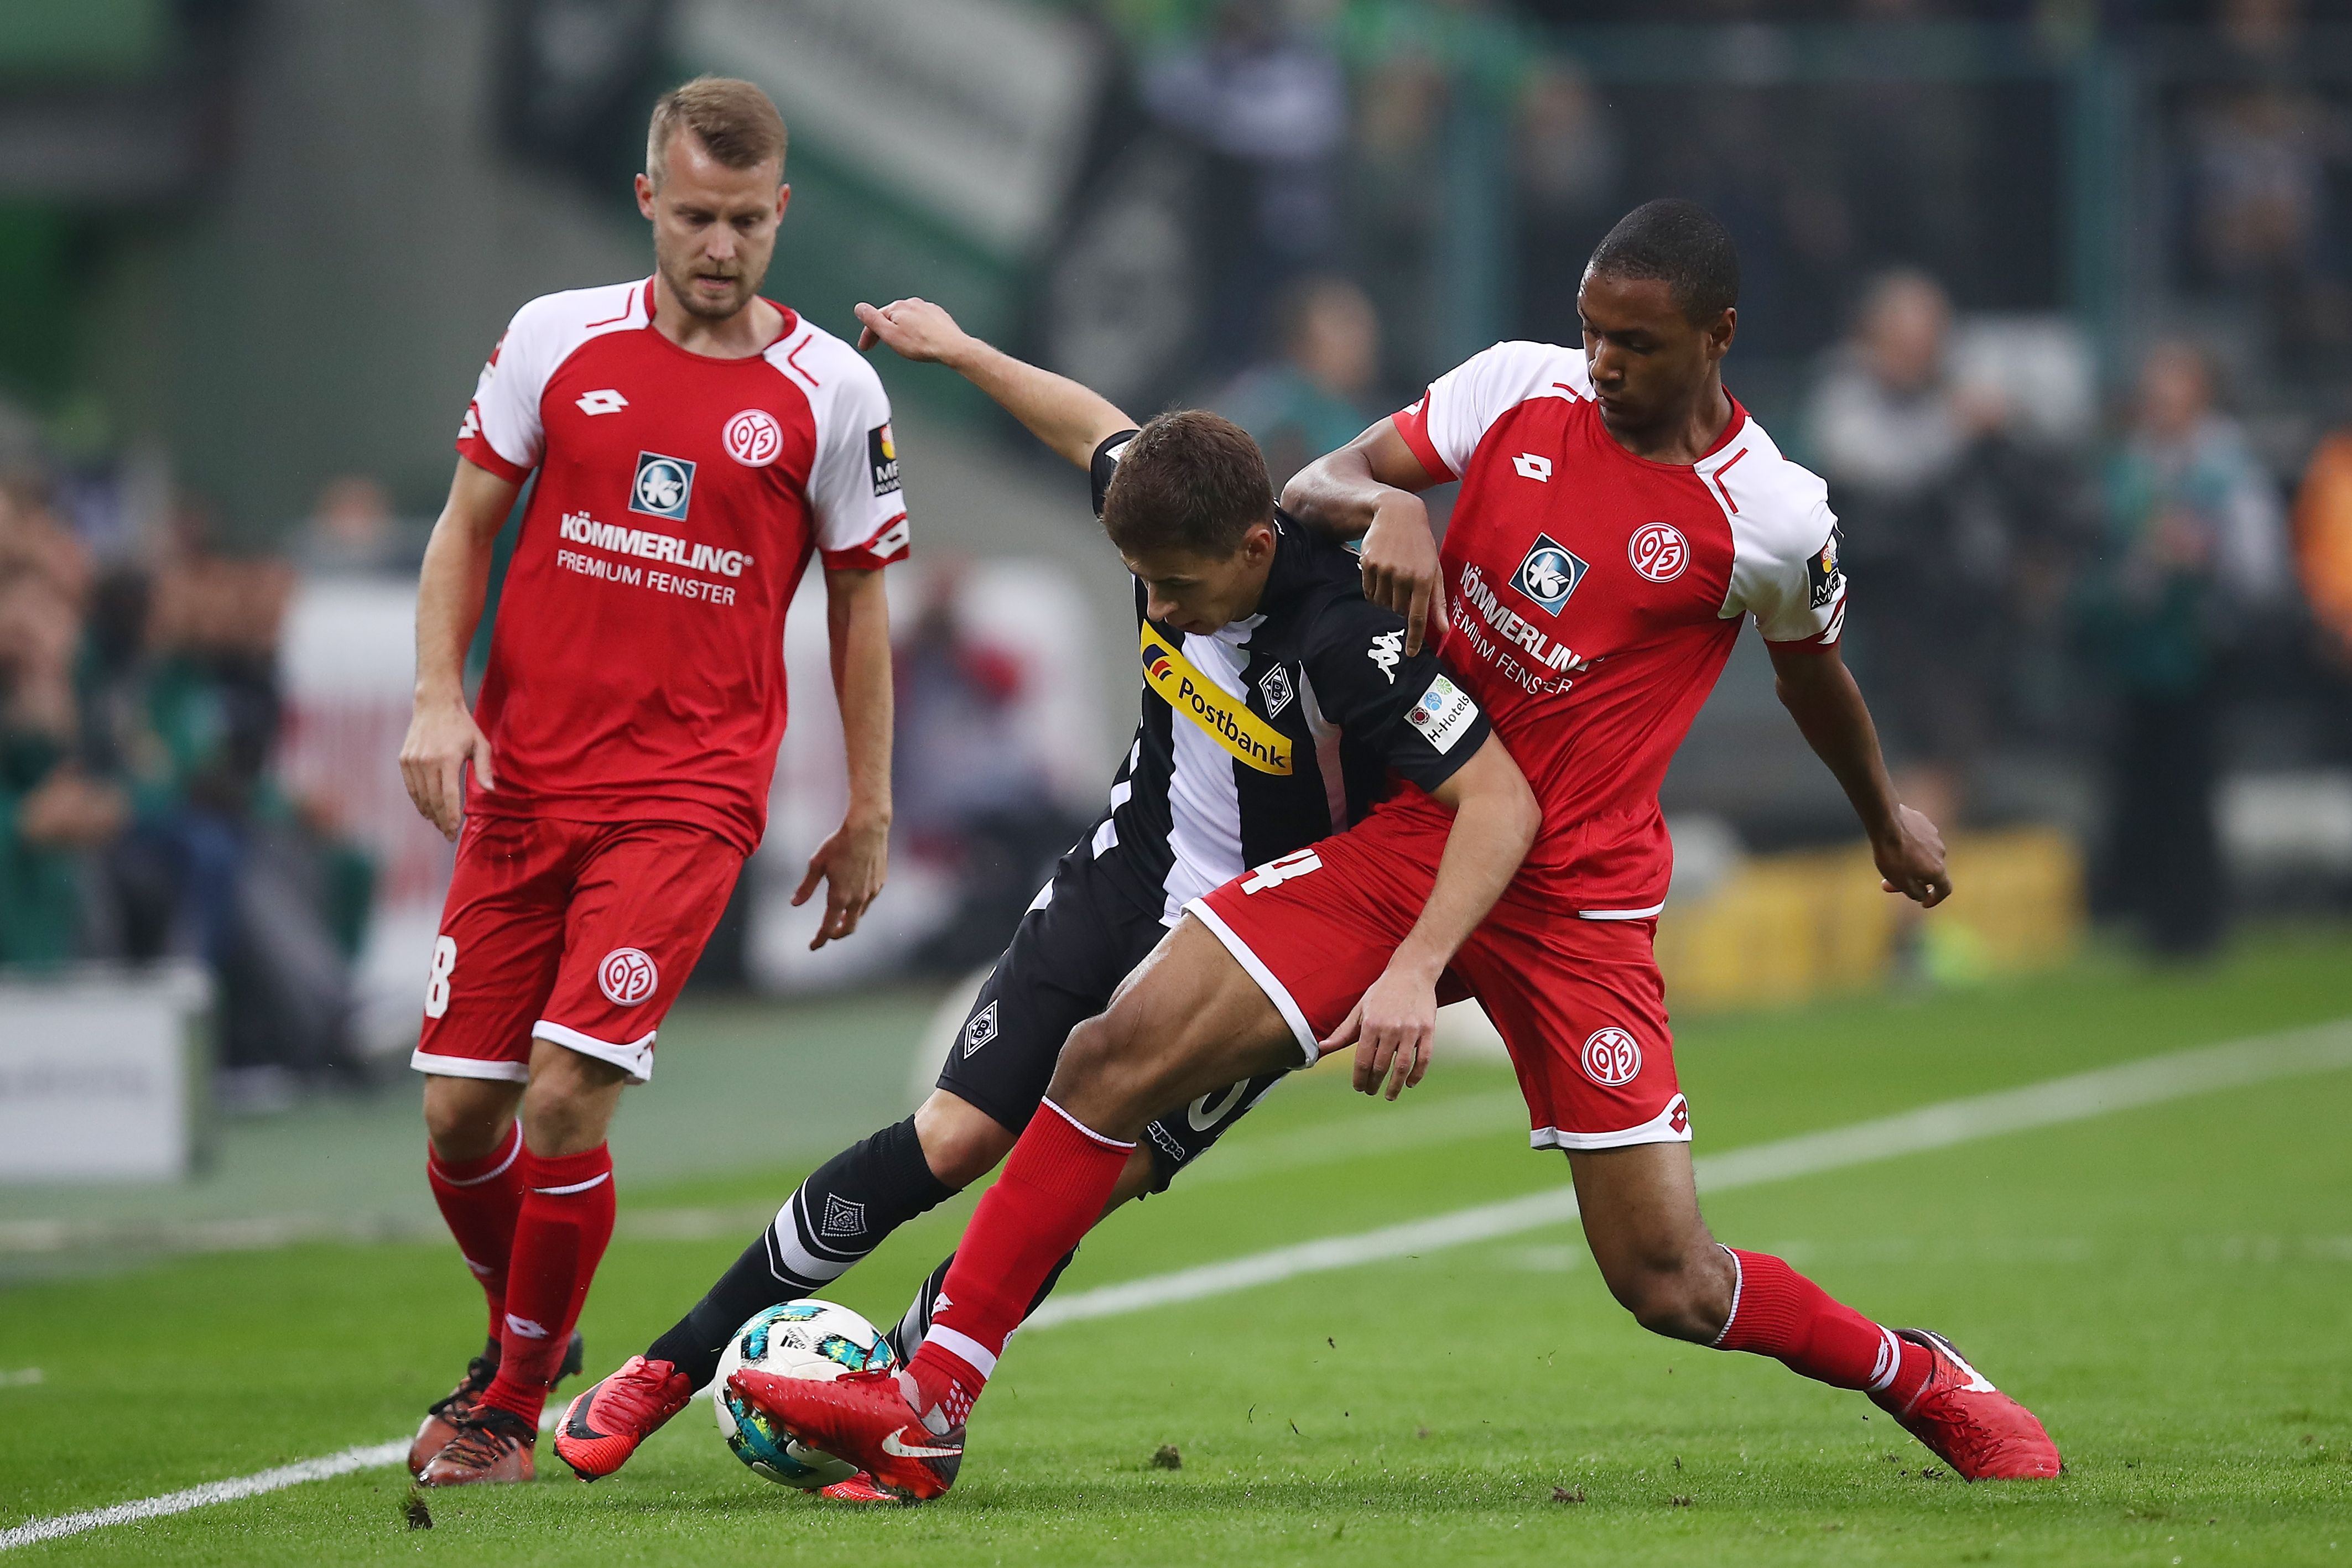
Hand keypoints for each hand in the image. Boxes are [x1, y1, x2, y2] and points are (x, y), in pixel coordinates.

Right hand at [399, 694, 493, 841]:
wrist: (435, 704)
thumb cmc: (462, 726)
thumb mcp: (480, 744)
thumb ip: (483, 769)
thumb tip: (491, 792)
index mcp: (447, 759)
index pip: (448, 796)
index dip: (451, 816)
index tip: (454, 832)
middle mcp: (427, 761)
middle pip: (433, 800)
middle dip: (441, 820)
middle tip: (449, 835)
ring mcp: (413, 761)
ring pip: (420, 796)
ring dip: (430, 813)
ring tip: (440, 826)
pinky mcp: (404, 760)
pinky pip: (411, 787)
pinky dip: (419, 801)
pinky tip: (427, 810)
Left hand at [793, 812, 888, 948]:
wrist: (867, 828)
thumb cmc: (839, 843)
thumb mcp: (816, 864)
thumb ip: (806, 887)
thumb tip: (794, 904)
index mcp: (839, 896)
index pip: (828, 927)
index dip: (819, 940)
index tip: (813, 946)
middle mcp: (857, 898)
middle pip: (849, 928)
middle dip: (837, 935)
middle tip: (828, 935)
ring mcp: (871, 891)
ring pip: (860, 914)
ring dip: (849, 919)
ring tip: (840, 916)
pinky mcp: (880, 883)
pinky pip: (869, 900)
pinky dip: (859, 904)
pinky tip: (854, 895)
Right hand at [854, 298, 971, 366]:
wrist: (951, 347)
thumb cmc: (921, 344)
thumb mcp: (889, 334)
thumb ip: (872, 320)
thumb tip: (859, 308)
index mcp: (897, 307)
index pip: (876, 318)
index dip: (868, 334)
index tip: (865, 347)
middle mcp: (912, 303)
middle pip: (891, 317)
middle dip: (884, 331)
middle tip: (878, 346)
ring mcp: (927, 308)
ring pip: (907, 319)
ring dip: (901, 330)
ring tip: (901, 345)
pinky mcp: (938, 315)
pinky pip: (921, 321)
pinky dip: (916, 330)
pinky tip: (919, 340)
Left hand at [1321, 959, 1438, 1100]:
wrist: (1412, 972)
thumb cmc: (1382, 992)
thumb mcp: (1360, 1009)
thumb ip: (1343, 1032)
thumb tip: (1321, 1048)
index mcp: (1371, 1024)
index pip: (1362, 1060)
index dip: (1359, 1077)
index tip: (1358, 1087)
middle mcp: (1390, 1028)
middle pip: (1381, 1066)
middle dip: (1374, 1083)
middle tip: (1371, 1092)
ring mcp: (1411, 1030)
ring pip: (1402, 1066)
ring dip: (1395, 1085)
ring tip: (1389, 1095)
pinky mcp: (1428, 1030)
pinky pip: (1424, 1058)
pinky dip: (1417, 1074)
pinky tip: (1411, 1083)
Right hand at [1359, 493, 1446, 655]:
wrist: (1397, 514)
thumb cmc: (1420, 544)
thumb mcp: (1434, 569)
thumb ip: (1438, 601)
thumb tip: (1442, 630)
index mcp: (1425, 578)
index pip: (1417, 616)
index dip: (1413, 638)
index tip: (1409, 654)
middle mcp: (1404, 576)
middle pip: (1397, 611)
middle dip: (1400, 607)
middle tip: (1404, 589)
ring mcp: (1385, 570)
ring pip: (1381, 603)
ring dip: (1386, 599)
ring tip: (1393, 579)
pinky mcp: (1368, 565)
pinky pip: (1369, 591)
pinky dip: (1375, 590)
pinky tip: (1382, 573)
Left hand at [1872, 803, 1950, 906]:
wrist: (1886, 821)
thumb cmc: (1892, 854)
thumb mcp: (1901, 881)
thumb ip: (1915, 892)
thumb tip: (1923, 895)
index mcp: (1937, 870)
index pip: (1945, 889)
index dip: (1935, 898)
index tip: (1924, 903)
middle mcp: (1941, 853)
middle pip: (1929, 872)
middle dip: (1911, 881)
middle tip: (1889, 884)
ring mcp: (1934, 837)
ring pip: (1923, 856)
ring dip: (1909, 862)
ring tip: (1888, 862)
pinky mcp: (1925, 824)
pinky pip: (1919, 840)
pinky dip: (1909, 846)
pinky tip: (1893, 843)